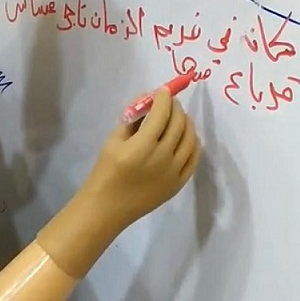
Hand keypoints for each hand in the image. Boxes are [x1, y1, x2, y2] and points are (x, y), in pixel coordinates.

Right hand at [86, 89, 200, 228]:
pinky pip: (194, 159)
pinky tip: (188, 137)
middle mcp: (163, 157)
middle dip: (175, 108)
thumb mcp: (113, 141)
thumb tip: (147, 99)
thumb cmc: (105, 173)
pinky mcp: (179, 184)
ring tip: (180, 117)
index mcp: (142, 146)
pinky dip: (194, 143)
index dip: (164, 98)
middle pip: (178, 124)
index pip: (162, 113)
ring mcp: (174, 172)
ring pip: (190, 139)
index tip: (163, 91)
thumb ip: (132, 119)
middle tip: (170, 103)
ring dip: (187, 123)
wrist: (108, 208)